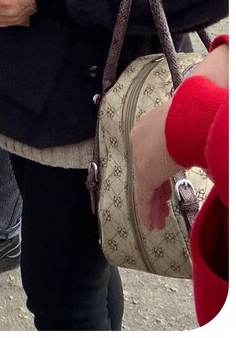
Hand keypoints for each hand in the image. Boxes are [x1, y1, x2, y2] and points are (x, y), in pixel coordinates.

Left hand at [131, 100, 183, 229]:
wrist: (184, 121)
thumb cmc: (193, 124)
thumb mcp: (192, 135)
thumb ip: (194, 151)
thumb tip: (206, 165)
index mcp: (151, 128)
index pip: (154, 157)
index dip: (161, 177)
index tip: (166, 191)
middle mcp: (141, 141)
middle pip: (148, 171)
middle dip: (157, 193)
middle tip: (162, 208)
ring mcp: (140, 157)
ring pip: (145, 186)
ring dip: (154, 206)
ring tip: (158, 222)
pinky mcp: (144, 172)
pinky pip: (143, 195)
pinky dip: (146, 211)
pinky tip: (150, 225)